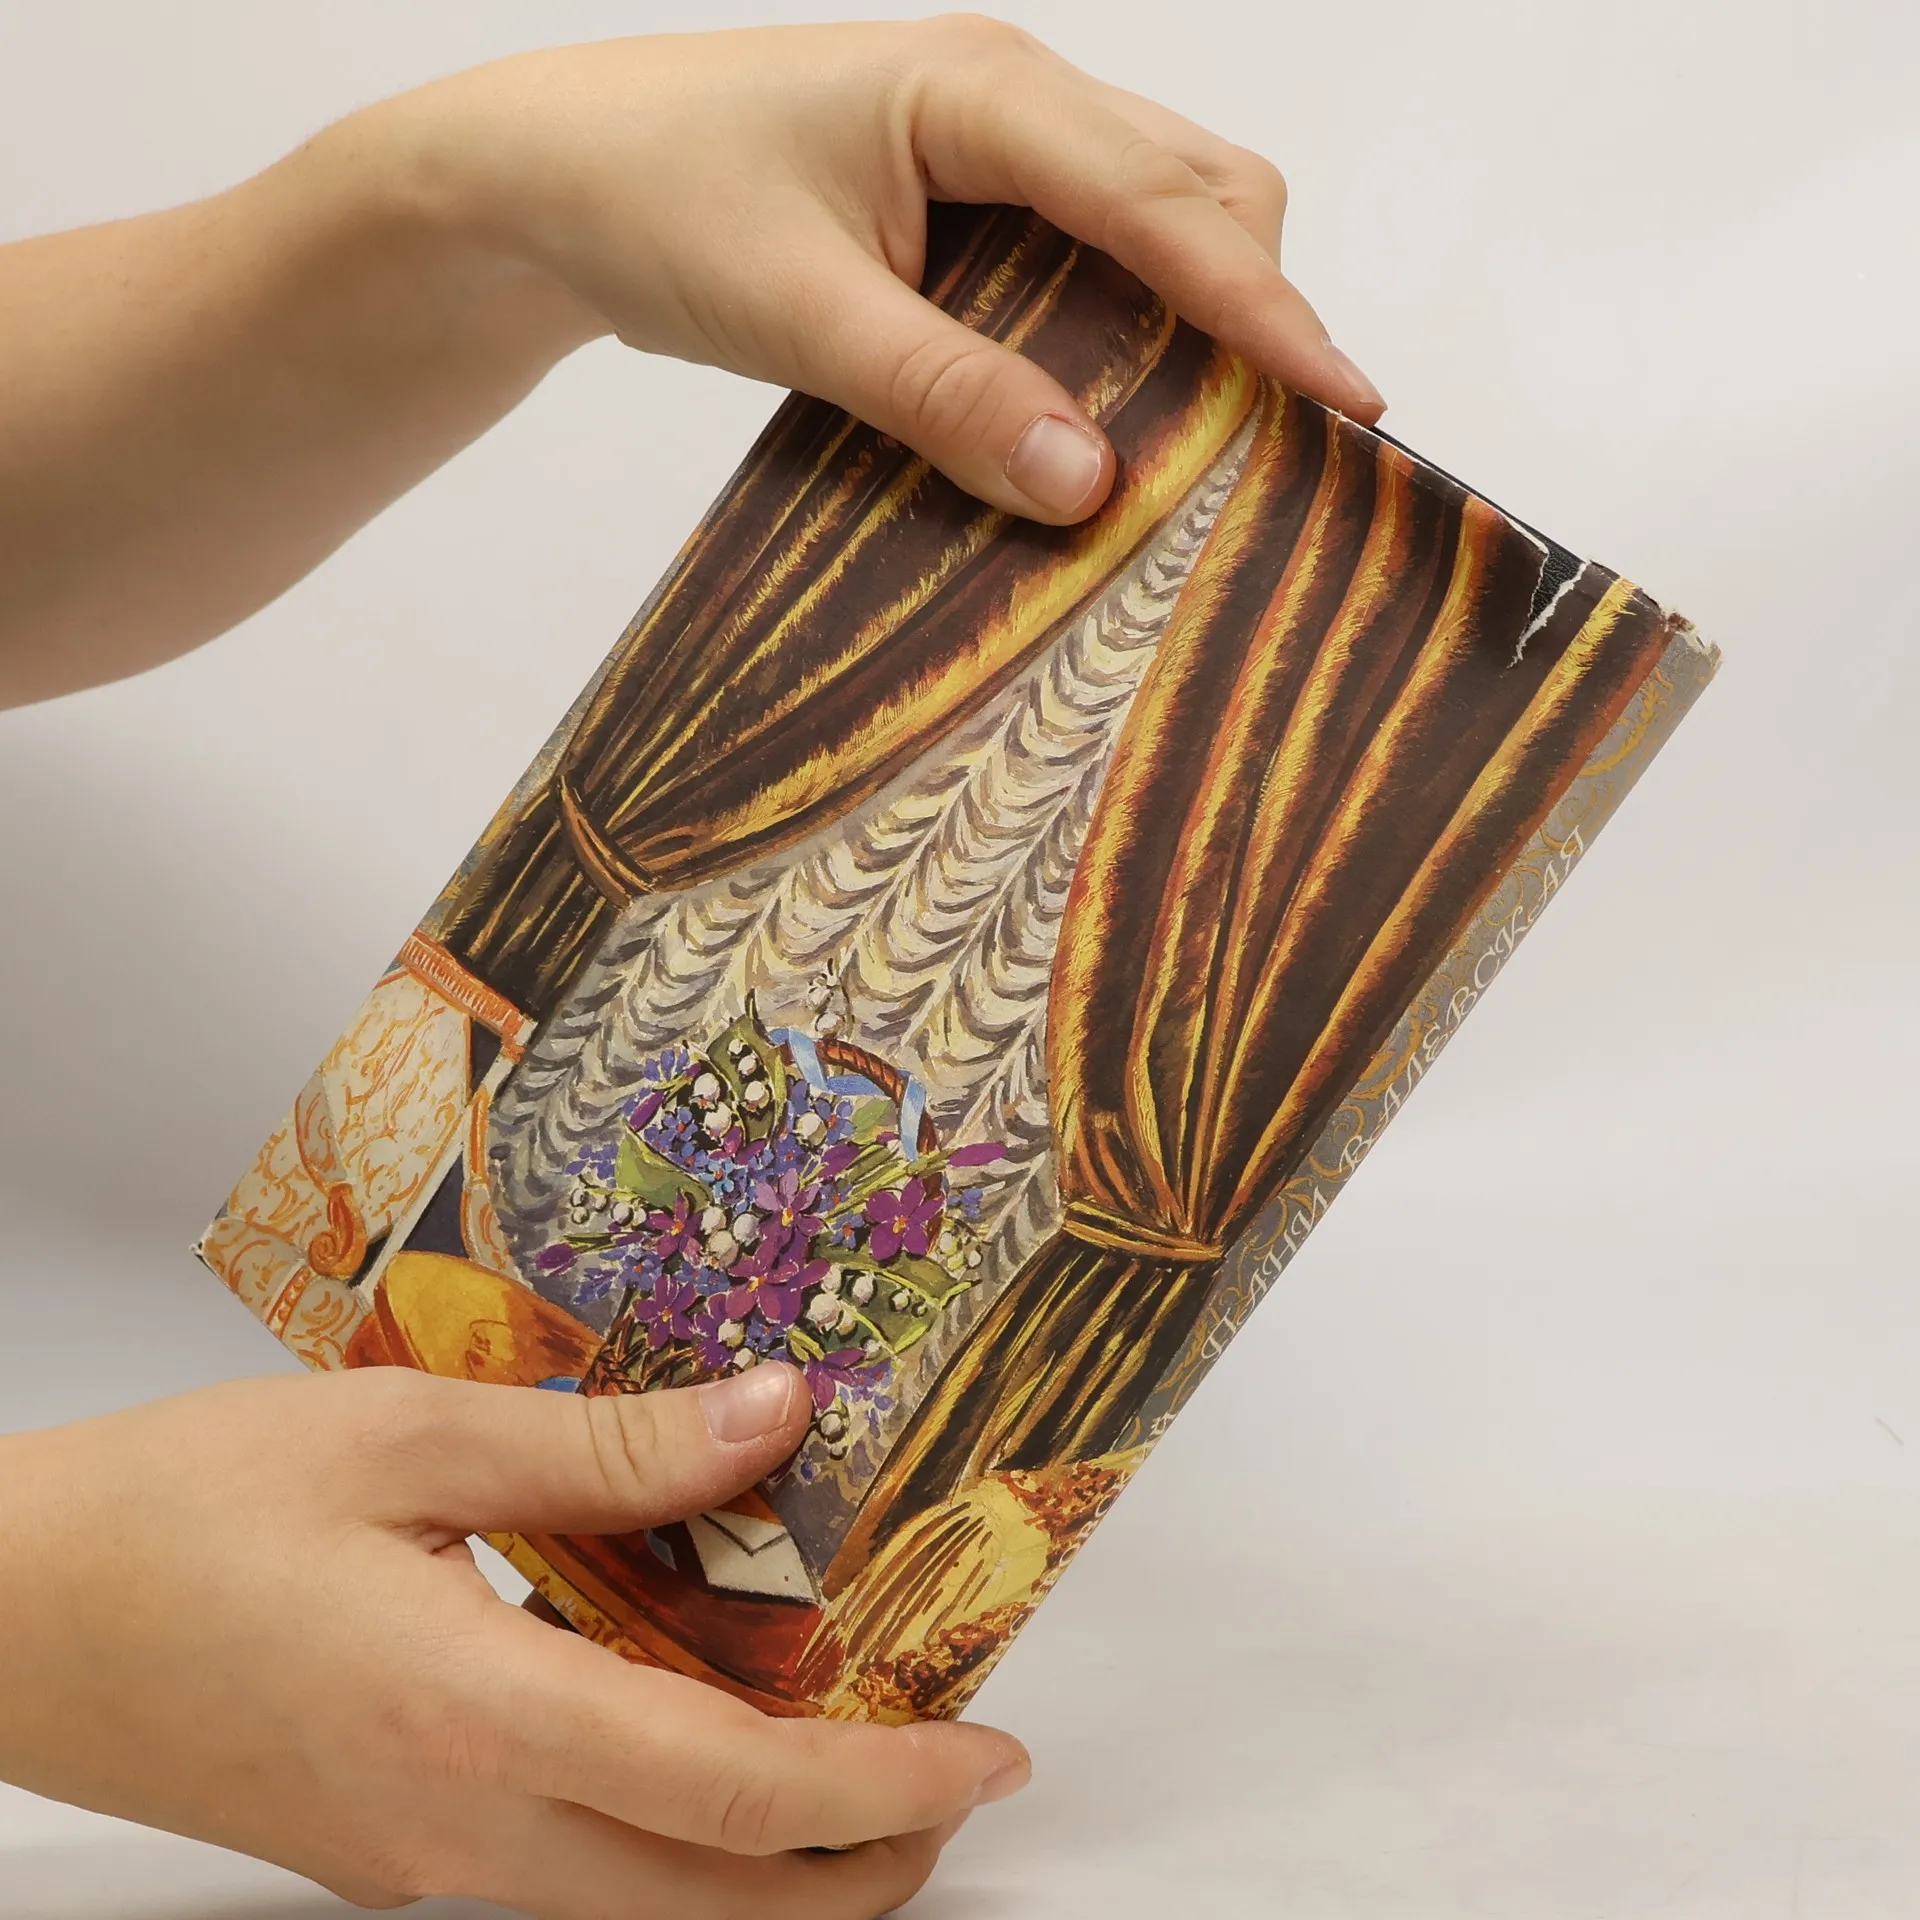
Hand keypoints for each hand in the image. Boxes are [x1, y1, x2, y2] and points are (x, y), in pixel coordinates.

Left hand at [0, 16, 1382, 700]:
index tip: (1348, 401)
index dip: (1267, 306)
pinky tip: (1113, 404)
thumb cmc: (656, 206)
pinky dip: (1127, 325)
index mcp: (980, 89)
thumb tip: (1090, 483)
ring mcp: (991, 140)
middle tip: (1284, 440)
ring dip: (1196, 319)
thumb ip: (947, 394)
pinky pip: (1091, 250)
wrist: (549, 180)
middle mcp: (1007, 95)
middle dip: (1255, 306)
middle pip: (1196, 188)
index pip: (1166, 199)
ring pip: (1155, 216)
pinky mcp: (966, 196)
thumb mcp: (802, 314)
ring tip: (1214, 437)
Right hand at [0, 1363, 1026, 1914]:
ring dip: (772, 1850)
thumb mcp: (405, 1436)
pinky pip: (572, 1865)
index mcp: (472, 1720)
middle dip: (863, 1862)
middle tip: (950, 1768)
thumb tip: (774, 1419)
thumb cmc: (182, 1508)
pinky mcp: (390, 1850)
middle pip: (714, 1902)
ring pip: (649, 1904)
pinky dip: (673, 1824)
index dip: (882, 1785)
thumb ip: (607, 1447)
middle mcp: (462, 1829)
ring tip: (851, 1734)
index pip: (731, 1794)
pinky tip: (693, 1712)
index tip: (987, 1749)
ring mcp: (422, 1861)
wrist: (8, 1615)